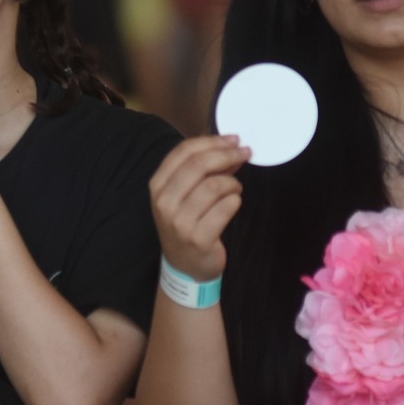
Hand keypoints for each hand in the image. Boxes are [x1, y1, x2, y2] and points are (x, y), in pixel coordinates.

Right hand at [149, 135, 250, 281]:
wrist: (185, 265)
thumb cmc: (187, 223)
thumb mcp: (184, 194)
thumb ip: (202, 169)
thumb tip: (229, 144)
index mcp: (158, 186)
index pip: (184, 152)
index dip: (212, 141)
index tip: (233, 139)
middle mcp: (164, 203)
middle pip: (199, 165)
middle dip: (227, 155)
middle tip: (245, 153)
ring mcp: (179, 223)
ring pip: (214, 186)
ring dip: (232, 182)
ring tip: (234, 188)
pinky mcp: (199, 238)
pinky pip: (226, 207)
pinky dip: (235, 201)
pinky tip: (233, 204)